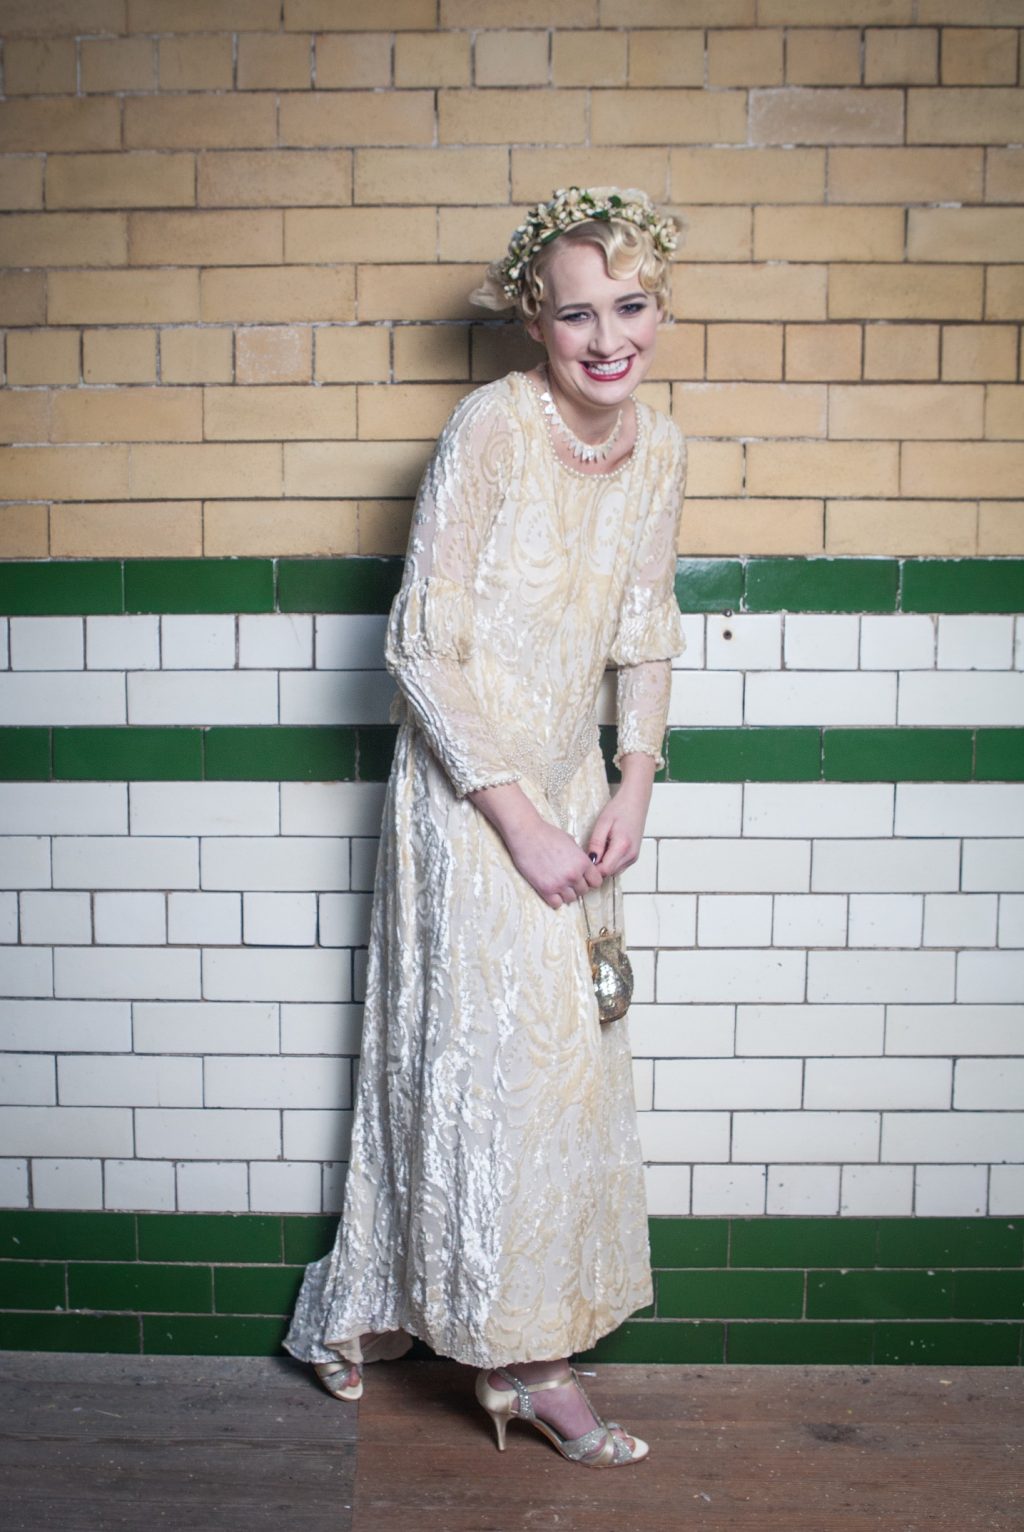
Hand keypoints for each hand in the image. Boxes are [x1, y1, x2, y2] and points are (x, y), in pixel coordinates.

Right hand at [468, 782, 602, 908]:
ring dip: (566, 893)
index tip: (584, 878)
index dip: (590, 880)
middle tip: (567, 879)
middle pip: (584, 891)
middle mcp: (574, 875)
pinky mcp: (545, 889)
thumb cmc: (547, 834)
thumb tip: (584, 867)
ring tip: (558, 884)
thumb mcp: (571, 842)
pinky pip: (556, 904)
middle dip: (577, 886)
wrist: (526, 834)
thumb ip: (579, 857)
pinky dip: (555, 899)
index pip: (596, 882)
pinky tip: (551, 890)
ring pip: (571, 899)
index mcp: (583, 862)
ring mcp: (560, 883)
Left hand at [587, 753, 655, 877]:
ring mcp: (634, 857)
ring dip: (603, 865)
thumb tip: (590, 861)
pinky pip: (619, 867)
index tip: (583, 860)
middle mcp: (631, 855)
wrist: (636, 801)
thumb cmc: (619, 809)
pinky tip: (605, 850)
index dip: (592, 868)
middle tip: (587, 853)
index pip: (605, 870)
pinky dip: (610, 862)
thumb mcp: (602, 823)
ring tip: (597, 849)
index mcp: (623, 846)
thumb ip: (596, 843)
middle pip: (609, 873)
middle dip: (596, 868)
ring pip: (614, 872)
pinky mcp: (634, 856)